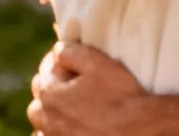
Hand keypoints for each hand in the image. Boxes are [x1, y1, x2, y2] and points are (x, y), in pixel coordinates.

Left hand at [27, 41, 147, 135]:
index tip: (70, 61)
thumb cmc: (120, 96)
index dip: (57, 63)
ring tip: (70, 110)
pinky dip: (55, 133)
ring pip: (42, 124)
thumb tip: (59, 50)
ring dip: (51, 115)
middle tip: (71, 85)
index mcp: (50, 95)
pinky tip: (71, 128)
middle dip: (51, 90)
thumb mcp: (99, 64)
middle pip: (39, 101)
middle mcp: (46, 120)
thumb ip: (73, 52)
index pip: (44, 73)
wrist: (138, 131)